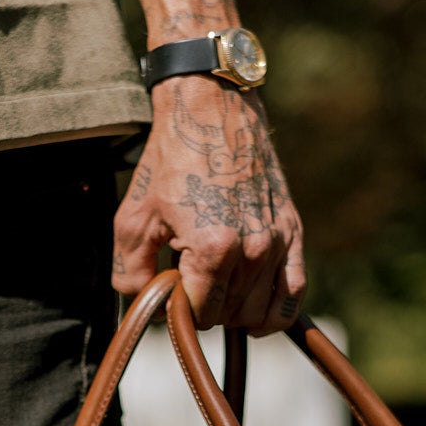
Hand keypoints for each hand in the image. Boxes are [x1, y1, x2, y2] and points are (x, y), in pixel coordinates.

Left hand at [111, 74, 304, 335]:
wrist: (211, 110)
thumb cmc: (169, 162)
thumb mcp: (132, 219)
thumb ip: (131, 274)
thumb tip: (146, 305)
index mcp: (213, 248)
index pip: (201, 315)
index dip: (179, 309)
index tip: (169, 286)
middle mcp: (254, 249)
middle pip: (229, 315)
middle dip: (205, 306)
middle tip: (188, 276)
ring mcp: (278, 241)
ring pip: (259, 312)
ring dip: (234, 308)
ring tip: (214, 281)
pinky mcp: (293, 231)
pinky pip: (294, 293)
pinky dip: (275, 313)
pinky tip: (254, 315)